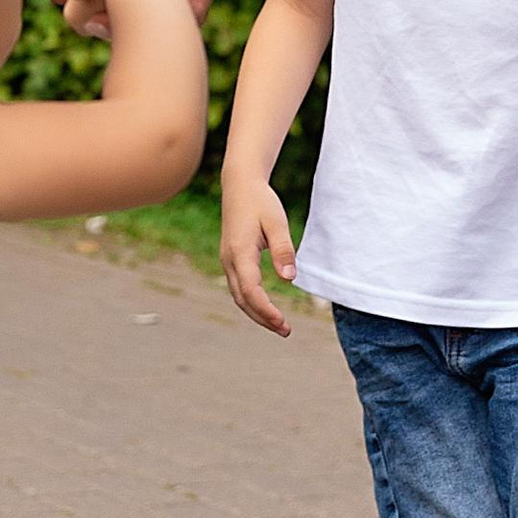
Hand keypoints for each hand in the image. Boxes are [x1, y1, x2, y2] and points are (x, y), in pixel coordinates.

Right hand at [221, 172, 298, 335]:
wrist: (239, 186)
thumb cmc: (260, 202)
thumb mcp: (277, 222)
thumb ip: (283, 250)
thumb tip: (289, 278)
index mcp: (240, 252)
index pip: (251, 290)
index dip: (266, 309)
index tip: (283, 322)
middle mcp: (229, 260)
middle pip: (243, 299)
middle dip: (263, 318)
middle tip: (286, 331)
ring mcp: (227, 261)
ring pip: (239, 296)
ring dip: (257, 313)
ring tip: (279, 325)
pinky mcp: (231, 260)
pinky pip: (239, 288)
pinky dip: (252, 302)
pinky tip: (267, 308)